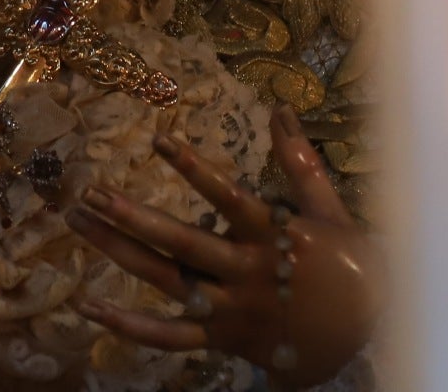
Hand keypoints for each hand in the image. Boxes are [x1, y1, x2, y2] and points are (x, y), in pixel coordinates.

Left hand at [68, 107, 379, 385]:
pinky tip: (88, 306)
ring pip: (166, 281)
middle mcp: (246, 272)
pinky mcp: (221, 339)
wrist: (368, 336)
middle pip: (182, 243)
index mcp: (273, 235)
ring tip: (79, 222)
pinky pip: (169, 337)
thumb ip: (299, 160)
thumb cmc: (349, 264)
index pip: (226, 197)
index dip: (193, 169)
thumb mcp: (329, 208)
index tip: (158, 139)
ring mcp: (231, 309)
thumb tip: (281, 108)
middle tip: (91, 192)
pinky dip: (128, 326)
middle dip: (133, 216)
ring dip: (119, 252)